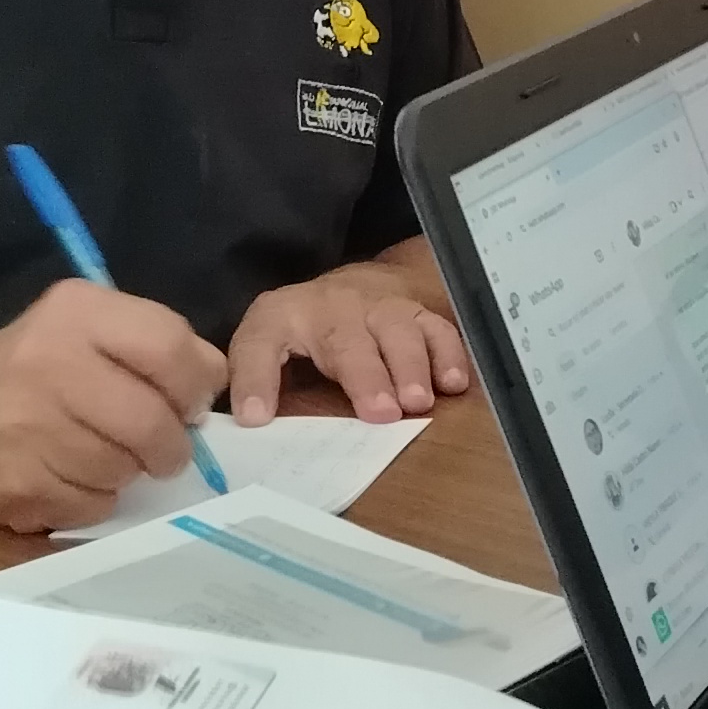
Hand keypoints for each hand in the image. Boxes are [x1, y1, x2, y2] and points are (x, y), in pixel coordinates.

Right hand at [0, 279, 224, 530]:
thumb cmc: (37, 366)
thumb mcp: (91, 327)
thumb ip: (159, 343)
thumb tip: (216, 382)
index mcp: (75, 313)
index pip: (167, 346)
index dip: (195, 384)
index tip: (192, 403)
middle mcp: (44, 364)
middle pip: (150, 420)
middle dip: (171, 444)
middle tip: (164, 448)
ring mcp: (23, 429)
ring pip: (123, 469)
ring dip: (130, 471)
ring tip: (106, 454)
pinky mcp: (13, 485)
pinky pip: (91, 505)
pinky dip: (97, 498)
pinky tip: (73, 475)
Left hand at [229, 260, 468, 422]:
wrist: (357, 284)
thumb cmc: (306, 328)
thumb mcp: (266, 344)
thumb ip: (255, 380)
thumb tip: (252, 424)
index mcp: (284, 318)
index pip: (261, 342)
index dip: (257, 379)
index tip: (256, 418)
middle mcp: (334, 308)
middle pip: (348, 340)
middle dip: (366, 376)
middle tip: (380, 412)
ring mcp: (382, 307)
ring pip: (400, 331)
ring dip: (411, 367)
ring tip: (418, 403)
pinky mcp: (419, 311)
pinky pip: (439, 328)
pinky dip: (450, 355)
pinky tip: (454, 383)